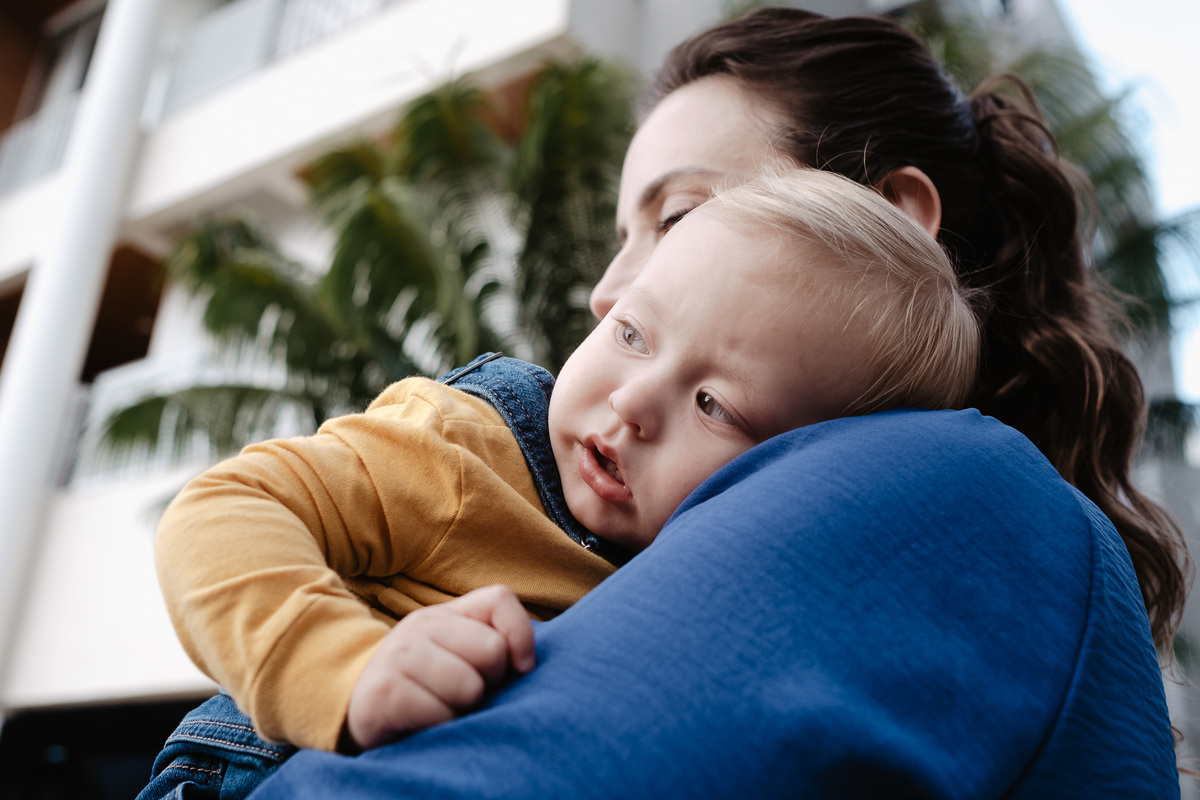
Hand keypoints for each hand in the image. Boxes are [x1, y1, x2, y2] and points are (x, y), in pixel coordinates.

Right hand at [345, 585, 535, 749]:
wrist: (362, 710)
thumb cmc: (428, 687)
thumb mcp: (460, 656)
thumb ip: (496, 645)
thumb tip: (527, 663)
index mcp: (447, 613)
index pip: (500, 600)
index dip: (521, 635)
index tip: (521, 668)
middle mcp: (421, 624)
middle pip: (492, 651)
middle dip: (489, 682)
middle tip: (464, 694)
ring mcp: (399, 655)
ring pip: (469, 687)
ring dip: (462, 710)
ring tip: (441, 708)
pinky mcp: (384, 692)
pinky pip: (440, 715)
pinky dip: (441, 728)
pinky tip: (423, 724)